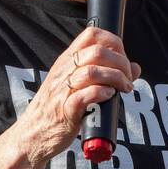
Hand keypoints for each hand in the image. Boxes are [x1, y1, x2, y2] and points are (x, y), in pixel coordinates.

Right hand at [7, 27, 140, 168]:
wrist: (32, 134)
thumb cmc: (57, 109)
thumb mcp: (76, 84)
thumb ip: (104, 73)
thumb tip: (135, 68)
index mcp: (66, 61)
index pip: (91, 34)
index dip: (113, 41)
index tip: (123, 58)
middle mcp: (64, 71)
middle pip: (97, 52)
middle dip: (120, 63)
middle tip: (128, 78)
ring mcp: (63, 91)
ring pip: (92, 71)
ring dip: (116, 78)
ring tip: (124, 89)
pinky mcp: (65, 112)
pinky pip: (85, 95)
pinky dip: (102, 93)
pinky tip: (109, 96)